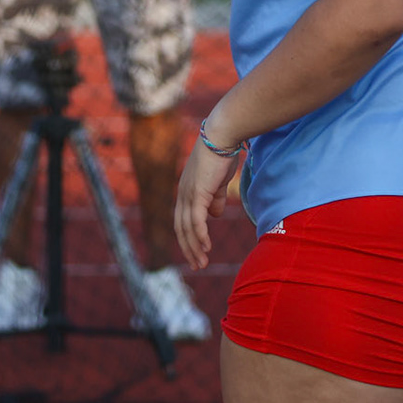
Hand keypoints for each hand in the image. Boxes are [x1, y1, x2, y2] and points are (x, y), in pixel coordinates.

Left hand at [174, 136, 242, 270]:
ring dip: (194, 247)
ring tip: (202, 262)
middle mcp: (183, 194)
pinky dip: (200, 236)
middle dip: (188, 249)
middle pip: (181, 228)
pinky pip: (196, 221)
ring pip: (187, 228)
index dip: (188, 238)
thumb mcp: (219, 182)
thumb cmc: (222, 155)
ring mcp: (188, 194)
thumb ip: (215, 198)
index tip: (197, 252)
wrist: (221, 137)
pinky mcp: (198, 193)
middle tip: (198, 265)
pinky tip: (206, 247)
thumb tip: (215, 215)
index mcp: (186, 191)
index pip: (182, 221)